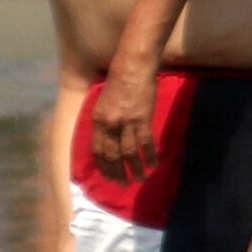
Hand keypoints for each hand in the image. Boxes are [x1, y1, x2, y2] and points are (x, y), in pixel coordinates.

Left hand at [89, 60, 160, 179]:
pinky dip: (150, 156)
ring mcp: (126, 123)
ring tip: (139, 179)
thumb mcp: (102, 101)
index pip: (97, 150)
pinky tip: (153, 164)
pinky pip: (146, 144)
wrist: (133, 67)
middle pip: (112, 155)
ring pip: (129, 153)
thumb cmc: (118, 81)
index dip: (103, 166)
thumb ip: (103, 120)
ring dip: (135, 169)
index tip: (108, 176)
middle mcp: (109, 124)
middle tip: (123, 184)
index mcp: (97, 119)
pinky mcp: (142, 120)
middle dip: (118, 172)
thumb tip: (107, 139)